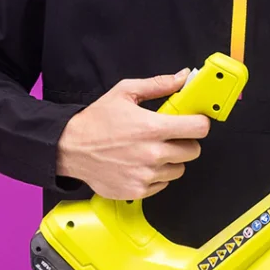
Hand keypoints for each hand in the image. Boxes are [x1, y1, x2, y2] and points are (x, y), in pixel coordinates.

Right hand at [56, 69, 210, 199]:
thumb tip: (183, 77)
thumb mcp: (125, 92)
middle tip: (171, 136)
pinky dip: (157, 176)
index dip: (200, 123)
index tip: (195, 121)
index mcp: (152, 128)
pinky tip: (142, 164)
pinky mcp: (137, 191)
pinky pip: (163, 184)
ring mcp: (145, 175)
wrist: (70, 149)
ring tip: (153, 150)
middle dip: (186, 141)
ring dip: (172, 160)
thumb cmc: (96, 121)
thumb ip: (158, 85)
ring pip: (179, 169)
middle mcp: (152, 153)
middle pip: (193, 151)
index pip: (198, 129)